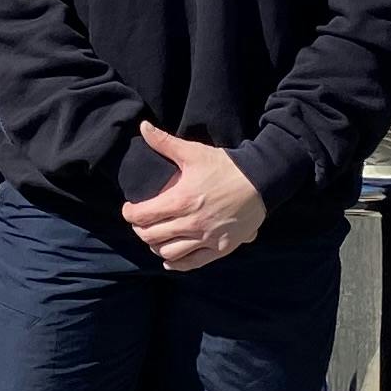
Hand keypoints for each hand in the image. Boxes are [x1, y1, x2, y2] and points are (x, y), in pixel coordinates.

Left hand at [124, 121, 268, 271]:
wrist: (260, 181)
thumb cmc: (226, 167)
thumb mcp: (194, 152)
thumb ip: (165, 142)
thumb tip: (143, 127)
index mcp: (181, 200)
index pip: (142, 216)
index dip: (129, 214)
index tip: (129, 209)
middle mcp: (191, 223)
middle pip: (152, 237)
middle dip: (140, 230)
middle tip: (140, 223)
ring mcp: (206, 238)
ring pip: (169, 253)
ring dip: (156, 247)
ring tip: (155, 238)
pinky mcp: (221, 248)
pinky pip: (193, 263)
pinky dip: (177, 263)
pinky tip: (170, 259)